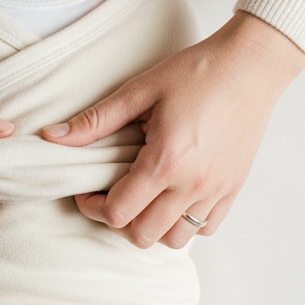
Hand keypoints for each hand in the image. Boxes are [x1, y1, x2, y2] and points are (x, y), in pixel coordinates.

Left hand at [43, 12, 304, 248]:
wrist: (252, 64)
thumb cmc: (198, 72)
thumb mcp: (141, 90)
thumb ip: (96, 120)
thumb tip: (52, 136)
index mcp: (165, 162)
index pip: (118, 213)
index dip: (93, 206)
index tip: (87, 191)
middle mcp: (192, 184)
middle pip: (143, 235)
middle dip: (119, 220)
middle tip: (112, 195)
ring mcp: (216, 190)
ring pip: (175, 239)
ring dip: (152, 226)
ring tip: (145, 198)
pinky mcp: (233, 188)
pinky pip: (205, 228)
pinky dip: (185, 222)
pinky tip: (174, 196)